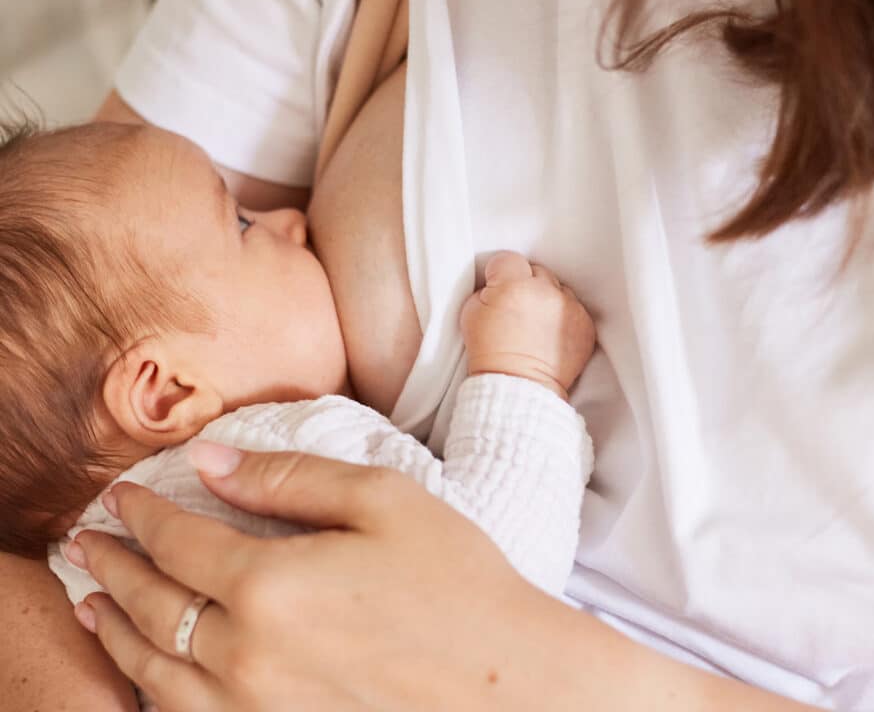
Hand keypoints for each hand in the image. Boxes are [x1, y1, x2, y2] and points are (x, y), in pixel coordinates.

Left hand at [64, 444, 821, 711]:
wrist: (511, 689)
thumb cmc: (460, 586)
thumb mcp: (386, 503)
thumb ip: (293, 478)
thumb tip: (211, 462)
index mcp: (272, 584)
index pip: (178, 540)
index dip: (141, 513)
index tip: (119, 496)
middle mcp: (246, 654)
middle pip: (150, 603)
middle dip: (111, 564)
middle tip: (87, 541)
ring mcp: (253, 710)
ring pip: (151, 669)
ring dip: (114, 628)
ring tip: (92, 602)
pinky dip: (147, 686)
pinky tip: (144, 668)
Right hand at [460, 252, 595, 398]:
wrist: (518, 386)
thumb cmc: (490, 353)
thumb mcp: (470, 314)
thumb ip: (485, 289)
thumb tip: (497, 283)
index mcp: (513, 285)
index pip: (508, 259)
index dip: (500, 273)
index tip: (498, 287)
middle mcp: (545, 292)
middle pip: (536, 271)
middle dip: (526, 284)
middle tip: (517, 308)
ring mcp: (569, 308)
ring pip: (558, 288)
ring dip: (547, 299)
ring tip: (535, 324)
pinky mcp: (585, 324)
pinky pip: (574, 308)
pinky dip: (563, 317)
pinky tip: (549, 333)